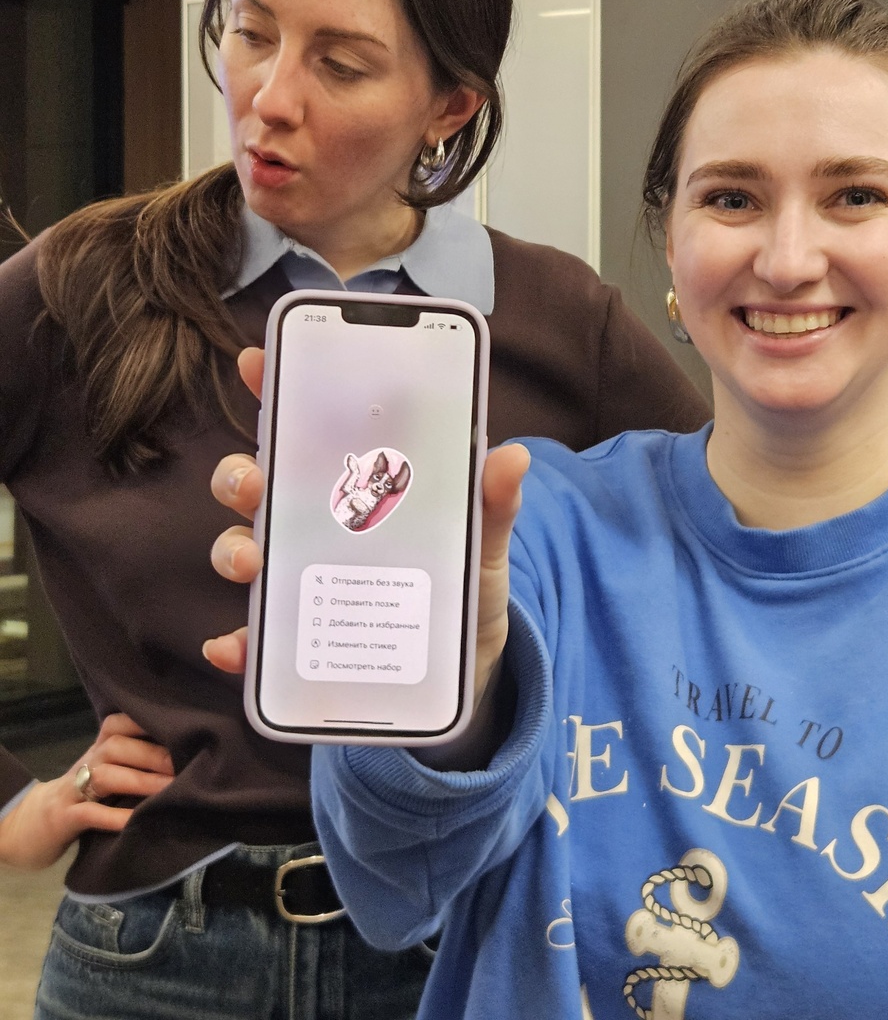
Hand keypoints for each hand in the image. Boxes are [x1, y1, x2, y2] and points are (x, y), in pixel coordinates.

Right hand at [0, 713, 174, 869]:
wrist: (32, 825)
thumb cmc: (85, 795)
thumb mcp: (108, 771)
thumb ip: (136, 759)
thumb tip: (187, 751)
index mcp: (100, 748)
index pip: (118, 723)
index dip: (147, 723)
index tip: (182, 728)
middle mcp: (87, 762)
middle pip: (117, 746)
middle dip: (153, 754)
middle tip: (186, 765)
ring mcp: (72, 790)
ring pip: (106, 776)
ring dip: (140, 781)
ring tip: (170, 790)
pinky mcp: (63, 818)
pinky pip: (89, 813)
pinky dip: (114, 816)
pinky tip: (136, 820)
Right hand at [205, 346, 529, 765]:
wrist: (470, 668)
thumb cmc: (468, 587)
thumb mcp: (486, 541)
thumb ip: (494, 503)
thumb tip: (513, 457)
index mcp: (358, 486)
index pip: (309, 429)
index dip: (276, 389)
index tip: (256, 361)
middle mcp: (317, 525)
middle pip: (259, 485)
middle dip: (241, 475)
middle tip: (253, 480)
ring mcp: (301, 580)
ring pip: (245, 551)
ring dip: (234, 549)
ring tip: (253, 561)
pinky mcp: (300, 641)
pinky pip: (257, 640)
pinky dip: (239, 643)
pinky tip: (233, 646)